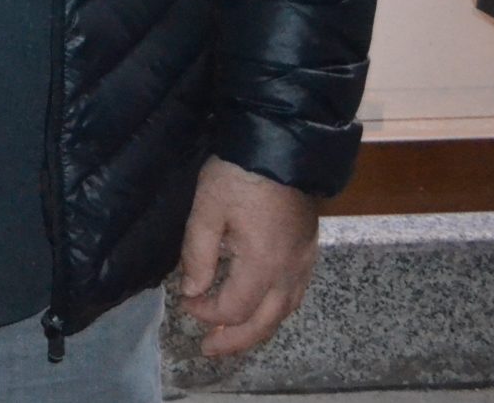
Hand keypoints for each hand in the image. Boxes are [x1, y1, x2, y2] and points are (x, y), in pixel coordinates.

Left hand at [176, 156, 318, 357]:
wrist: (282, 144)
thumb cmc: (239, 174)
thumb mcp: (207, 209)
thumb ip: (198, 254)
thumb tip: (192, 291)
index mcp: (264, 264)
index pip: (234, 308)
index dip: (206, 312)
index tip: (184, 302)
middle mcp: (290, 271)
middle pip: (265, 322)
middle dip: (235, 340)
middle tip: (207, 350)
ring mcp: (305, 262)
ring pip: (285, 312)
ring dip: (257, 329)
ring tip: (231, 337)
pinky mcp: (309, 251)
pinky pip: (295, 295)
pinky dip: (274, 310)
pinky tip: (259, 308)